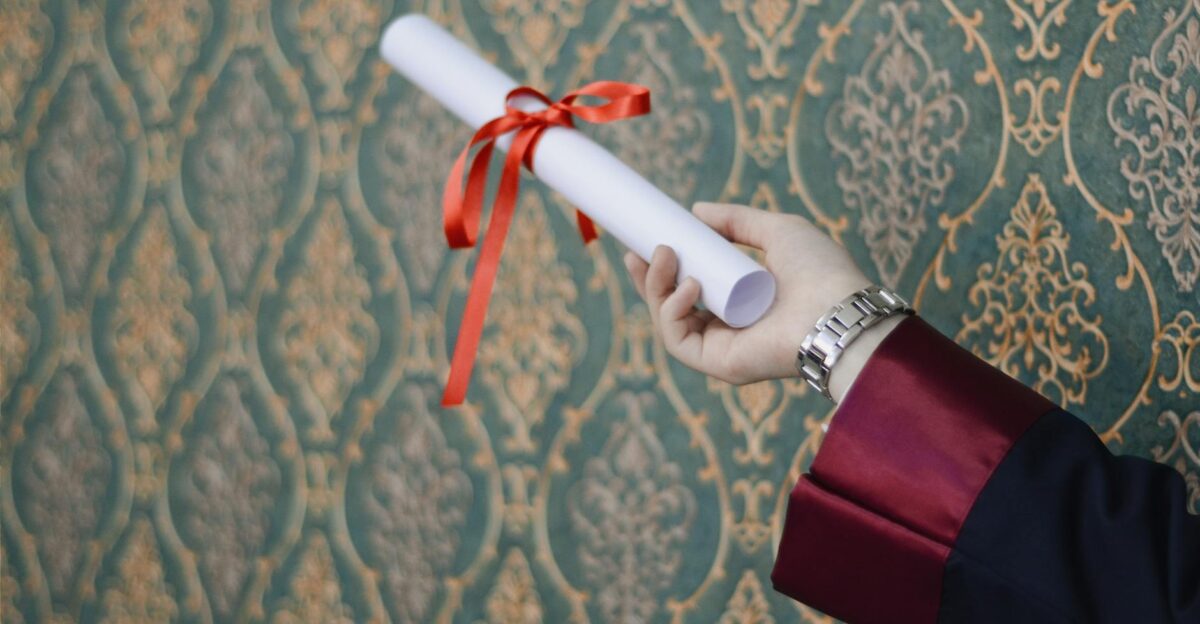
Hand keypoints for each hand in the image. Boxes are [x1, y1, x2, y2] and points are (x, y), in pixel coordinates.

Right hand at [625, 202, 896, 399]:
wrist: (839, 309)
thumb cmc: (820, 272)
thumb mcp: (777, 231)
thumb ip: (738, 220)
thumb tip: (696, 211)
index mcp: (740, 301)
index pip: (691, 287)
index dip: (666, 268)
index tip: (651, 240)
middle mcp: (728, 328)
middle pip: (671, 307)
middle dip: (648, 280)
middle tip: (638, 250)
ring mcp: (721, 348)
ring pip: (668, 322)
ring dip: (655, 288)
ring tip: (665, 256)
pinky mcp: (718, 365)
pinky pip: (677, 341)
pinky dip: (671, 312)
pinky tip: (688, 287)